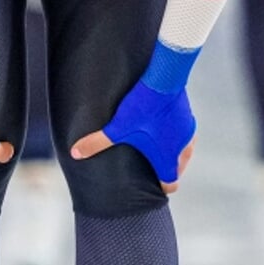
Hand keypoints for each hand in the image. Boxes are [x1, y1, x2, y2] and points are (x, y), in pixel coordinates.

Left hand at [71, 80, 195, 193]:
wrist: (166, 77)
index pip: (170, 184)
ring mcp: (188, 134)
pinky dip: (174, 138)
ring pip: (182, 153)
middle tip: (147, 167)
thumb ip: (97, 142)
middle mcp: (182, 150)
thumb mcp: (118, 126)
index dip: (160, 187)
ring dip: (170, 153)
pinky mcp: (188, 118)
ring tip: (153, 149)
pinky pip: (184, 136)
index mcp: (167, 158)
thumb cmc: (144, 106)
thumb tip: (75, 153)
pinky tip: (161, 129)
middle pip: (176, 169)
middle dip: (163, 170)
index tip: (150, 185)